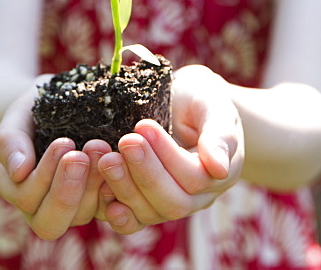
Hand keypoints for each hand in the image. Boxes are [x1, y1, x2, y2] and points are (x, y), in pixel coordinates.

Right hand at [0, 79, 111, 239]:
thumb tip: (18, 171)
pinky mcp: (100, 201)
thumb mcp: (19, 117)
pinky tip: (122, 167)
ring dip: (93, 186)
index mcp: (17, 189)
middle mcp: (43, 206)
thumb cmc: (36, 109)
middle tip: (81, 156)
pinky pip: (108, 210)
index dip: (44, 176)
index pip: (27, 199)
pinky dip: (116, 192)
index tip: (63, 142)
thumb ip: (9, 142)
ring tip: (104, 151)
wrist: (69, 104)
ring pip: (82, 216)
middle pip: (50, 223)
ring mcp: (74, 207)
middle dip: (66, 191)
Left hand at [97, 65, 243, 234]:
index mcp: (218, 173)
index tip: (144, 124)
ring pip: (150, 213)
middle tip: (124, 142)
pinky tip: (101, 191)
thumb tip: (219, 169)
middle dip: (145, 173)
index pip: (195, 177)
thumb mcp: (214, 105)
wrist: (185, 103)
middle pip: (173, 202)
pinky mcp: (145, 205)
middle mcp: (197, 197)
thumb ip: (219, 135)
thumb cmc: (201, 99)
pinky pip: (133, 220)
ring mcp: (169, 203)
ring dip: (125, 188)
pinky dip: (116, 211)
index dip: (167, 154)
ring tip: (106, 159)